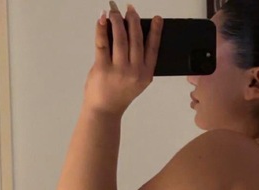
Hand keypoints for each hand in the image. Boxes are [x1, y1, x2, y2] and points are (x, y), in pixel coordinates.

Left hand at [83, 2, 162, 116]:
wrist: (105, 110)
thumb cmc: (119, 94)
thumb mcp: (136, 81)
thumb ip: (137, 62)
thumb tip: (130, 34)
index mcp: (146, 74)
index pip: (152, 48)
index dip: (155, 32)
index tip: (157, 18)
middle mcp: (135, 72)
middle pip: (136, 40)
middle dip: (133, 21)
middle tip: (129, 9)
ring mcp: (119, 70)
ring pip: (120, 38)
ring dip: (117, 21)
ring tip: (114, 11)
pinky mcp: (103, 68)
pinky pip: (102, 43)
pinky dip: (101, 28)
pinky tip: (102, 19)